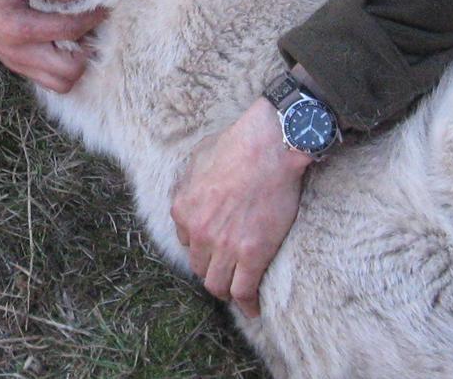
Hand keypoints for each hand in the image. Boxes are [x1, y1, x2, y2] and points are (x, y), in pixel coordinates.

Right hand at [0, 0, 107, 92]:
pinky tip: (64, 42)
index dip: (93, 18)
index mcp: (18, 28)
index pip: (70, 30)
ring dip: (75, 63)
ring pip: (60, 83)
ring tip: (80, 37)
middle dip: (87, 50)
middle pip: (70, 71)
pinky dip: (61, 67)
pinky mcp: (15, 64)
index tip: (104, 5)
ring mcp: (16, 62)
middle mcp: (18, 53)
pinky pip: (46, 79)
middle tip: (93, 26)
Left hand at [171, 96, 310, 317]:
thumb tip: (192, 195)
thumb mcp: (197, 159)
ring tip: (237, 292)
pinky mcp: (253, 254)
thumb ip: (189, 183)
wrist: (270, 146)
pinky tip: (253, 308)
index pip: (186, 243)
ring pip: (218, 285)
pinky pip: (244, 291)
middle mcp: (198, 232)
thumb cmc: (237, 145)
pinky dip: (248, 304)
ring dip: (226, 290)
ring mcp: (224, 246)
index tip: (214, 248)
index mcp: (183, 209)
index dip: (201, 246)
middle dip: (211, 269)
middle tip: (226, 270)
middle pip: (200, 267)